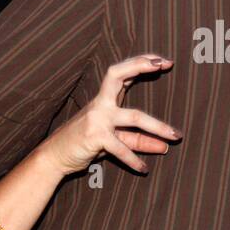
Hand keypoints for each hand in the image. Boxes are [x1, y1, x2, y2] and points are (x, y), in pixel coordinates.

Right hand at [39, 54, 181, 175]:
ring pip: (133, 117)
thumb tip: (164, 146)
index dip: (142, 63)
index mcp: (104, 99)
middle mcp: (100, 104)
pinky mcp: (94, 137)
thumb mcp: (114, 139)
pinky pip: (121, 148)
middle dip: (140, 65)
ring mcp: (97, 119)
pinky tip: (144, 168)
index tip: (164, 61)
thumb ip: (138, 140)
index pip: (123, 73)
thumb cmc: (85, 143)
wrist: (54, 157)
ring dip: (158, 126)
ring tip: (175, 136)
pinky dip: (134, 159)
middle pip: (117, 75)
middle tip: (164, 64)